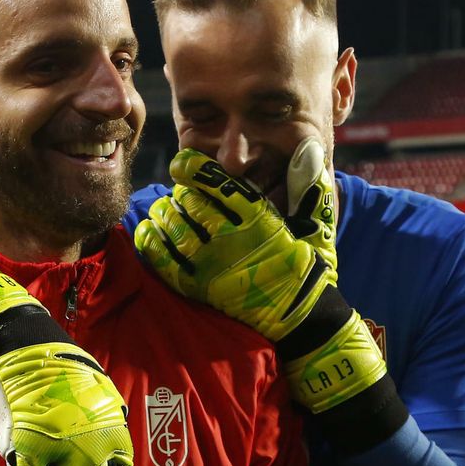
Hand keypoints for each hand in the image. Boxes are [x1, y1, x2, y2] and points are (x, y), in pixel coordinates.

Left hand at [134, 144, 333, 341]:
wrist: (299, 316)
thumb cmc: (307, 267)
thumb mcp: (317, 224)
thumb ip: (309, 185)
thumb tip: (309, 149)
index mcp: (259, 220)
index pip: (220, 184)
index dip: (195, 169)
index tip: (183, 163)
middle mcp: (232, 239)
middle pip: (193, 204)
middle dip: (182, 194)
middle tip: (179, 193)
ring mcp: (212, 265)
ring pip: (176, 228)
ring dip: (165, 214)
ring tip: (163, 209)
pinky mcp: (199, 288)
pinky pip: (165, 261)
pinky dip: (152, 243)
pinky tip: (147, 231)